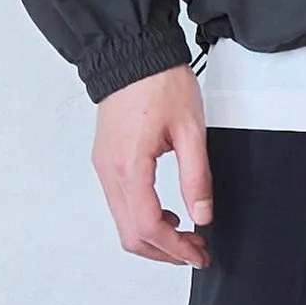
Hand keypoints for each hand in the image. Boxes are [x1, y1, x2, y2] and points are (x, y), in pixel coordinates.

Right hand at [91, 62, 213, 267]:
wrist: (133, 51)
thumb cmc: (160, 81)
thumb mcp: (190, 127)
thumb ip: (196, 175)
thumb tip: (202, 214)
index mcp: (129, 166)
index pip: (149, 227)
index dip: (175, 248)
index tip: (198, 253)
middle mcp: (110, 172)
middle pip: (131, 235)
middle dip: (164, 252)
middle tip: (195, 251)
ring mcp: (103, 167)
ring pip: (123, 222)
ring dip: (153, 237)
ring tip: (184, 234)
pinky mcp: (105, 159)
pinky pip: (119, 203)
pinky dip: (141, 218)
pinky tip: (166, 212)